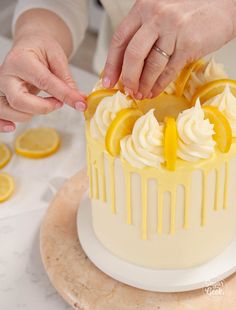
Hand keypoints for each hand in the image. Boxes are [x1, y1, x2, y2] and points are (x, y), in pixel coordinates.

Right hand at [0, 33, 85, 131]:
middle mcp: (6, 75)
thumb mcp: (57, 57)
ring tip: (45, 105)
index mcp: (21, 60)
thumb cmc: (42, 50)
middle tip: (59, 103)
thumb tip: (79, 100)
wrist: (28, 46)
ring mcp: (0, 87)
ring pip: (9, 110)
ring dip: (30, 115)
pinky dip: (2, 124)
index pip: (44, 81)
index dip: (64, 95)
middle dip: (43, 108)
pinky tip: (12, 127)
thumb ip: (66, 80)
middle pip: (19, 100)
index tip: (80, 103)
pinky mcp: (0, 97)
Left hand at [103, 0, 235, 98]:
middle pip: (132, 55)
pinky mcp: (188, 44)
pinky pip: (168, 71)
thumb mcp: (161, 13)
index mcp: (144, 7)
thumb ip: (144, 32)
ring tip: (140, 95)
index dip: (111, 63)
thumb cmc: (190, 11)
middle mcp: (156, 16)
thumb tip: (128, 63)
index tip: (108, 80)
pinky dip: (159, 85)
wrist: (224, 5)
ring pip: (151, 66)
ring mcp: (173, 30)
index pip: (120, 39)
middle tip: (126, 91)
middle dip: (127, 78)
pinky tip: (154, 92)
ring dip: (144, 85)